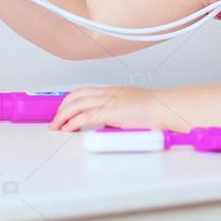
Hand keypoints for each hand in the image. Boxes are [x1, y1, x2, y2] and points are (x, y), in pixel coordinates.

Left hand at [48, 86, 173, 131]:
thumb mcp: (131, 109)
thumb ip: (117, 114)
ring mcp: (109, 101)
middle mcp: (108, 93)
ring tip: (56, 126)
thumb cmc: (155, 111)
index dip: (70, 100)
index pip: (84, 91)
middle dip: (62, 108)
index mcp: (113, 91)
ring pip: (77, 105)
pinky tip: (67, 128)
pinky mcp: (111, 112)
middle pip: (76, 96)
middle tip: (55, 120)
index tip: (63, 109)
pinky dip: (73, 122)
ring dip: (63, 116)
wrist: (166, 108)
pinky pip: (86, 116)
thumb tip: (107, 124)